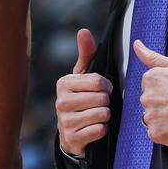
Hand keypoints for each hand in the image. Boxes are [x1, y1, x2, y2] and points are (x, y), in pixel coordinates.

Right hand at [55, 28, 112, 157]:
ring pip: (103, 114)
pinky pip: (100, 130)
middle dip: (107, 102)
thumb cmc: (80, 100)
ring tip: (96, 116)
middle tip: (99, 105)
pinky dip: (102, 130)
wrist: (70, 134)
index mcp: (64, 83)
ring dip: (105, 116)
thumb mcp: (81, 77)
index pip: (99, 81)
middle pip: (102, 98)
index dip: (107, 86)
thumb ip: (86, 54)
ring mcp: (65, 121)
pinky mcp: (72, 137)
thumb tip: (83, 31)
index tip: (103, 90)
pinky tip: (94, 128)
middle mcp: (61, 101)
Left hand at [134, 40, 167, 146]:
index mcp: (150, 79)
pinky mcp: (156, 133)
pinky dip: (165, 132)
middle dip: (162, 104)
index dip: (164, 91)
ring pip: (152, 118)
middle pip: (149, 103)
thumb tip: (137, 45)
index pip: (149, 87)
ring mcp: (150, 116)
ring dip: (163, 119)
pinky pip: (155, 133)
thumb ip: (152, 57)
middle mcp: (147, 97)